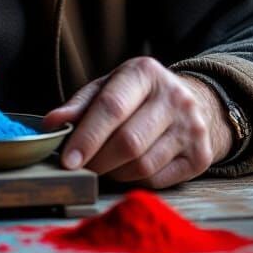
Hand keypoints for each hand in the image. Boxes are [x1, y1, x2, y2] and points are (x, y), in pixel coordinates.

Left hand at [41, 57, 233, 187]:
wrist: (194, 104)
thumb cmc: (139, 97)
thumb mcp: (109, 88)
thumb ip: (80, 105)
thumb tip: (52, 124)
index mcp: (144, 73)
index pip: (112, 108)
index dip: (87, 137)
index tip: (67, 161)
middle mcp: (174, 97)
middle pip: (128, 141)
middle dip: (98, 161)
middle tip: (82, 167)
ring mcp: (192, 127)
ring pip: (142, 165)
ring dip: (115, 172)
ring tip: (105, 165)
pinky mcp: (201, 156)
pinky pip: (157, 179)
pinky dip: (135, 180)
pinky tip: (129, 169)